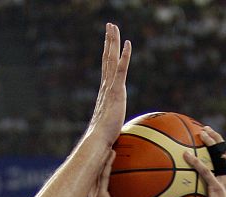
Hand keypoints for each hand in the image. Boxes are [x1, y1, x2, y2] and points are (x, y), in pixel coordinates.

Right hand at [87, 23, 131, 147]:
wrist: (98, 141)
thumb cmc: (102, 138)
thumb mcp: (109, 126)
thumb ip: (110, 122)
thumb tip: (112, 133)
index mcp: (105, 93)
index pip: (106, 69)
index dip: (107, 54)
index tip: (108, 41)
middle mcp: (105, 87)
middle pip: (107, 59)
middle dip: (109, 41)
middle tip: (109, 25)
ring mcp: (110, 88)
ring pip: (111, 59)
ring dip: (113, 41)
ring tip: (113, 26)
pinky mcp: (116, 92)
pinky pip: (121, 69)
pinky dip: (124, 56)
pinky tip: (127, 43)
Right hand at [89, 150, 143, 196]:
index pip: (101, 185)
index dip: (103, 173)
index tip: (109, 163)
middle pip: (97, 174)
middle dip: (101, 160)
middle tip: (107, 146)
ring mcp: (97, 196)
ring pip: (98, 171)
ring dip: (103, 156)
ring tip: (109, 142)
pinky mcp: (100, 196)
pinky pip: (104, 175)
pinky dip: (107, 163)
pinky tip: (112, 151)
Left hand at [183, 127, 225, 196]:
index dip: (224, 150)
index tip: (217, 142)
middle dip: (218, 140)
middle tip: (208, 131)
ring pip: (219, 156)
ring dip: (211, 143)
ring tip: (202, 133)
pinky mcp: (217, 188)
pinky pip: (205, 171)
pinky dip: (195, 161)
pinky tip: (186, 154)